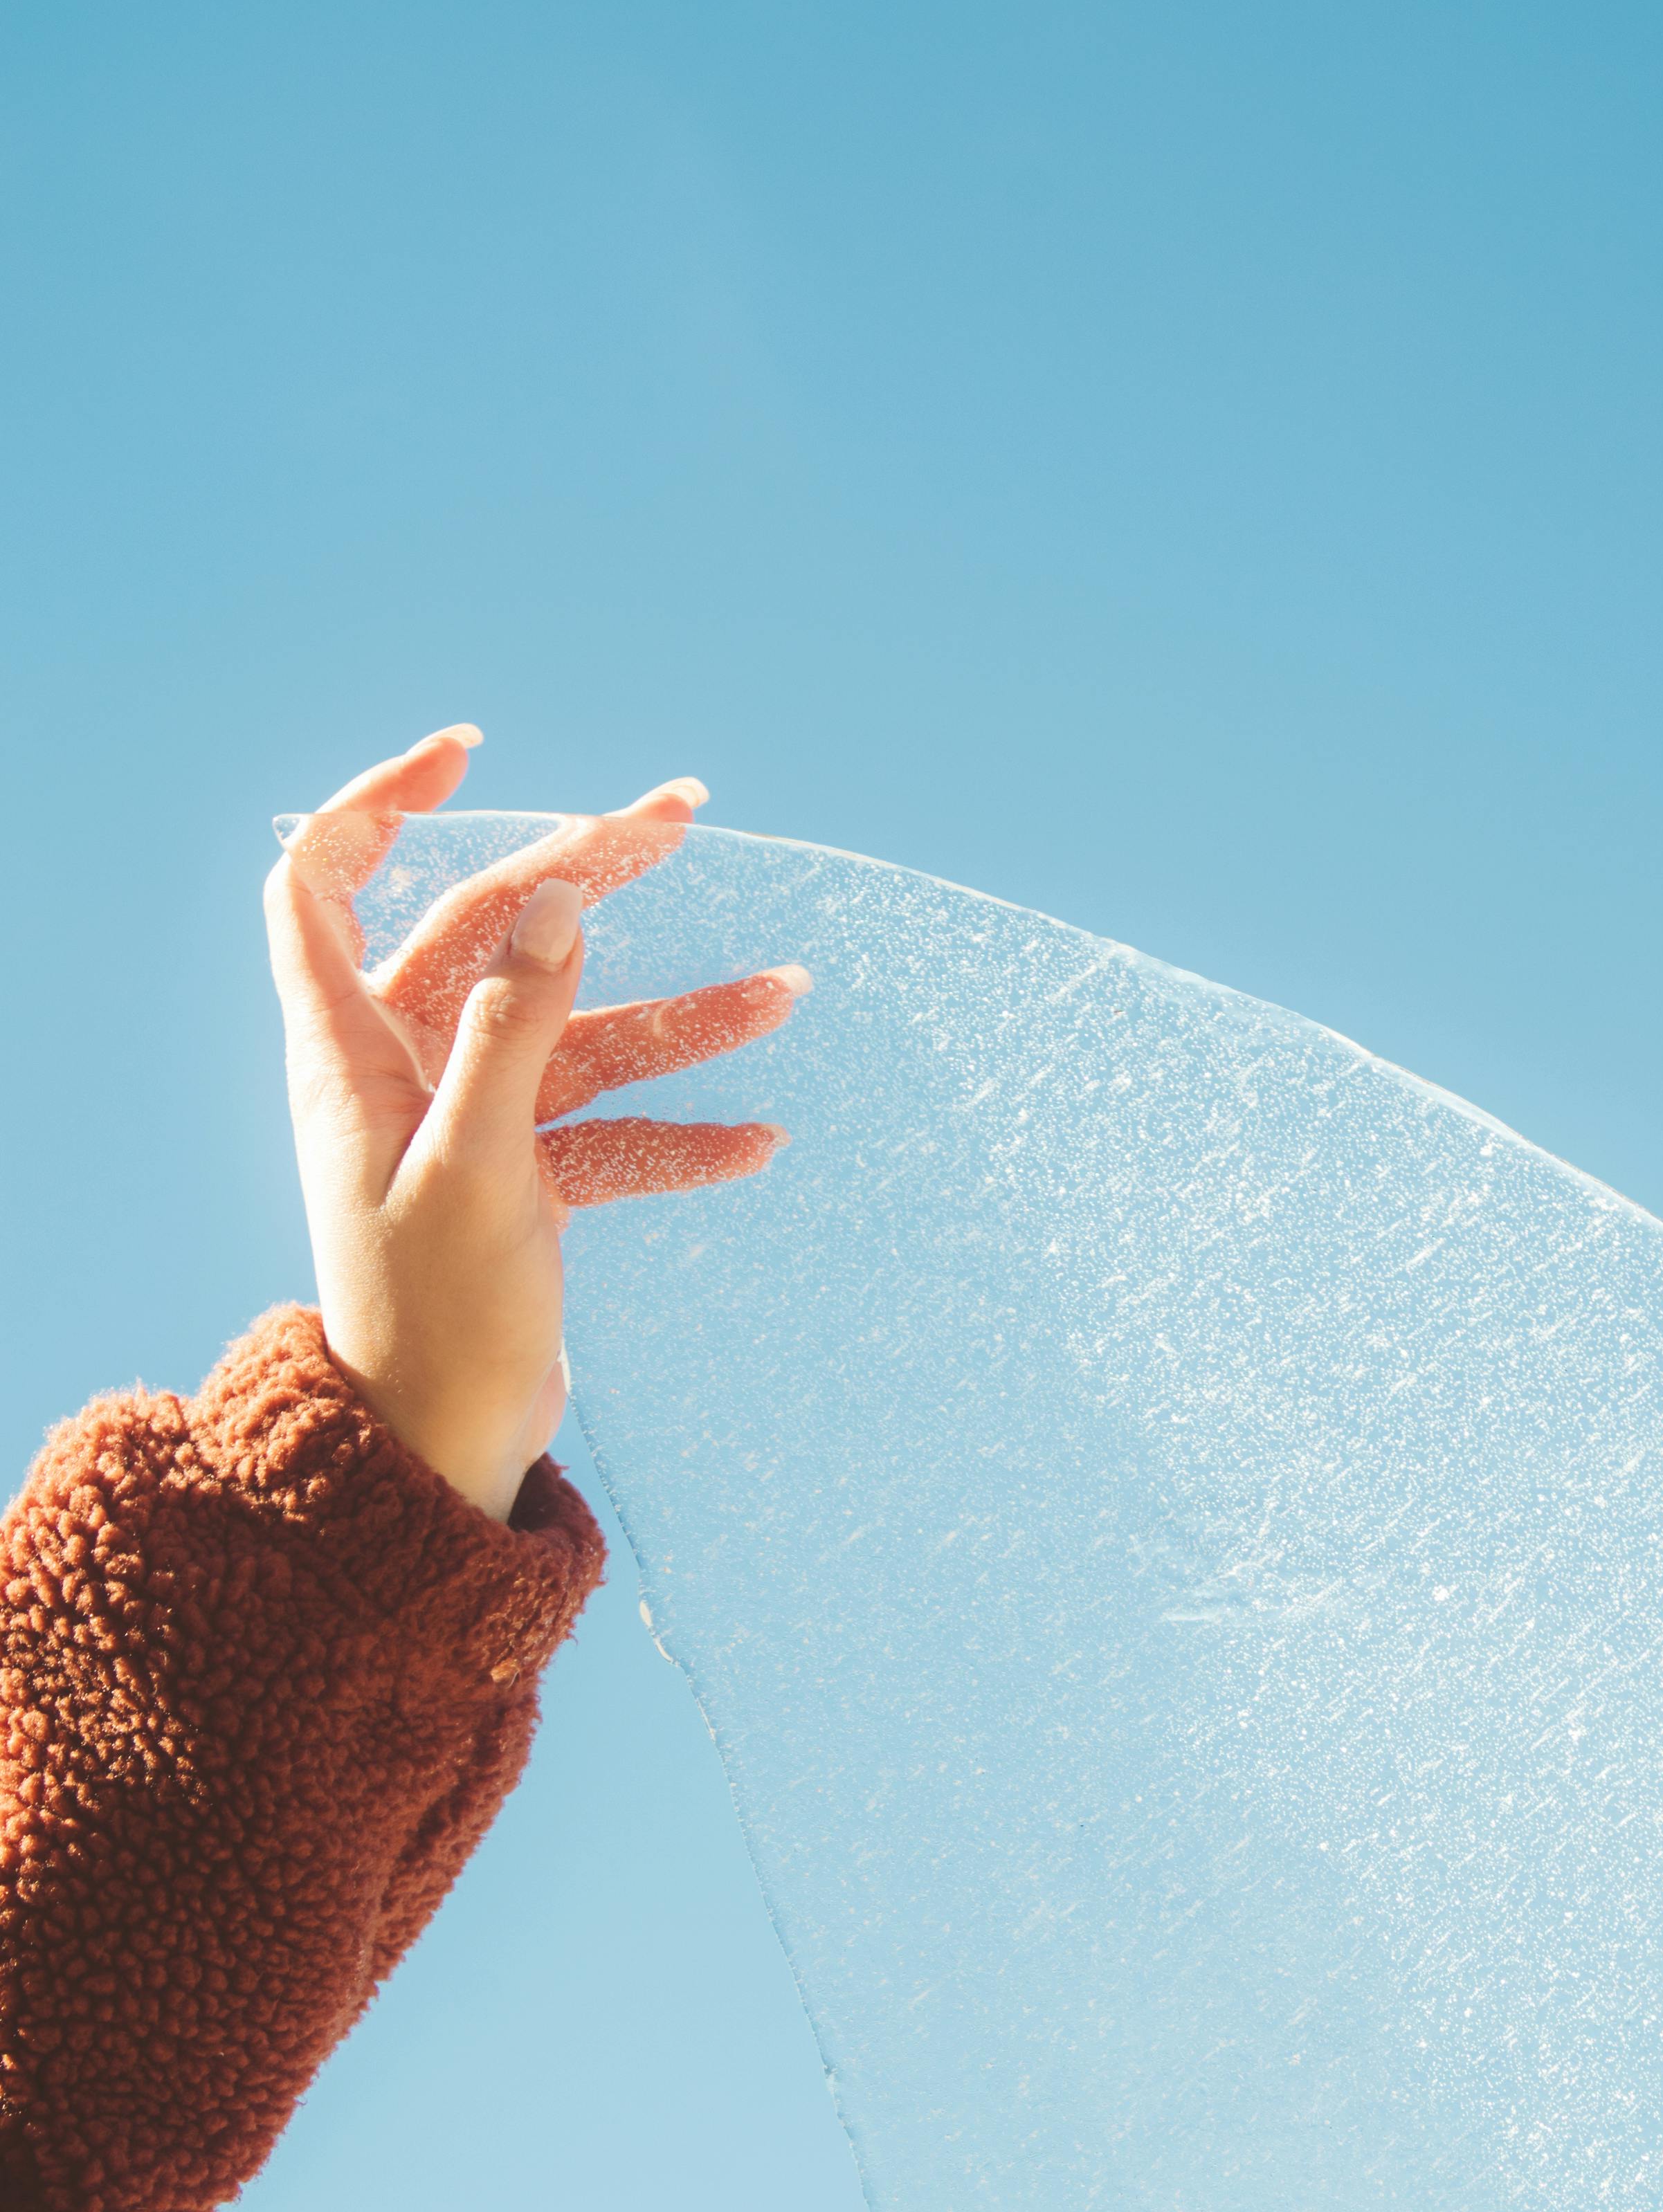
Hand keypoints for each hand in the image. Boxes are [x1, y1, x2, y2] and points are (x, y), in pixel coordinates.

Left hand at [265, 726, 804, 1518]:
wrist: (440, 1455)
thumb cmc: (432, 1322)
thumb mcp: (474, 1169)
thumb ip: (512, 1030)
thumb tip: (554, 898)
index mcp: (351, 1049)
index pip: (325, 880)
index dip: (382, 803)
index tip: (471, 756)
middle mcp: (403, 1069)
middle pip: (497, 932)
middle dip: (591, 874)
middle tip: (686, 815)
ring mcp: (468, 1123)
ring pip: (578, 1036)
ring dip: (678, 1018)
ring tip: (787, 993)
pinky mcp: (521, 1184)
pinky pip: (607, 1131)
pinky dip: (676, 1134)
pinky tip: (758, 1144)